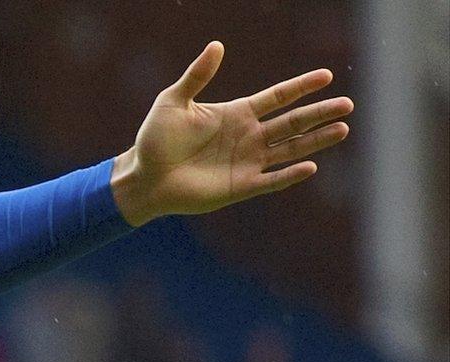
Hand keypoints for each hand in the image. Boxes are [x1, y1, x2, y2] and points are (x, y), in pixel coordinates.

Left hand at [111, 42, 351, 227]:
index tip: (326, 76)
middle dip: (319, 113)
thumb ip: (197, 76)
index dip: (301, 87)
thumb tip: (217, 45)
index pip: (278, 97)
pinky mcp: (241, 186)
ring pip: (290, 149)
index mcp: (237, 113)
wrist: (143, 178)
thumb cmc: (155, 140)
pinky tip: (309, 166)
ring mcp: (248, 162)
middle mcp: (249, 136)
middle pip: (293, 122)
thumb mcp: (173, 102)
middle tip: (347, 105)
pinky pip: (271, 180)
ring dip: (316, 141)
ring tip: (343, 129)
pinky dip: (289, 175)